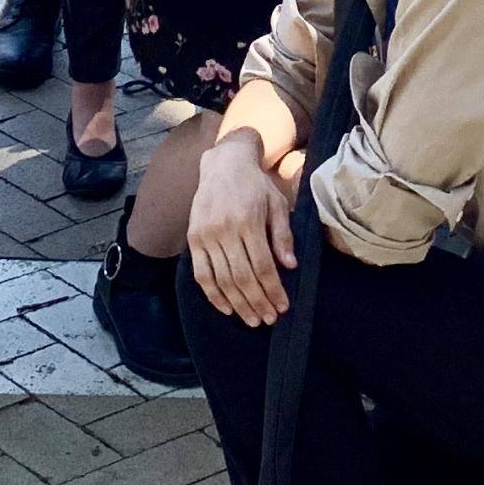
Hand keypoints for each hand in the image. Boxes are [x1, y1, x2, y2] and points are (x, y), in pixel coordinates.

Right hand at [186, 133, 299, 327]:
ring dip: (238, 304)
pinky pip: (201, 274)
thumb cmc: (255, 185)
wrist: (223, 164)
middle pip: (241, 277)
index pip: (262, 265)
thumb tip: (290, 266)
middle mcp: (224, 229)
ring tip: (252, 320)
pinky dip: (213, 295)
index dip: (273, 290)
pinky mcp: (193, 239)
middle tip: (268, 319)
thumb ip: (282, 235)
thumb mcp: (276, 203)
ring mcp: (205, 235)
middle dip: (257, 302)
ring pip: (221, 280)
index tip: (283, 307)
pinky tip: (227, 308)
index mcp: (247, 220)